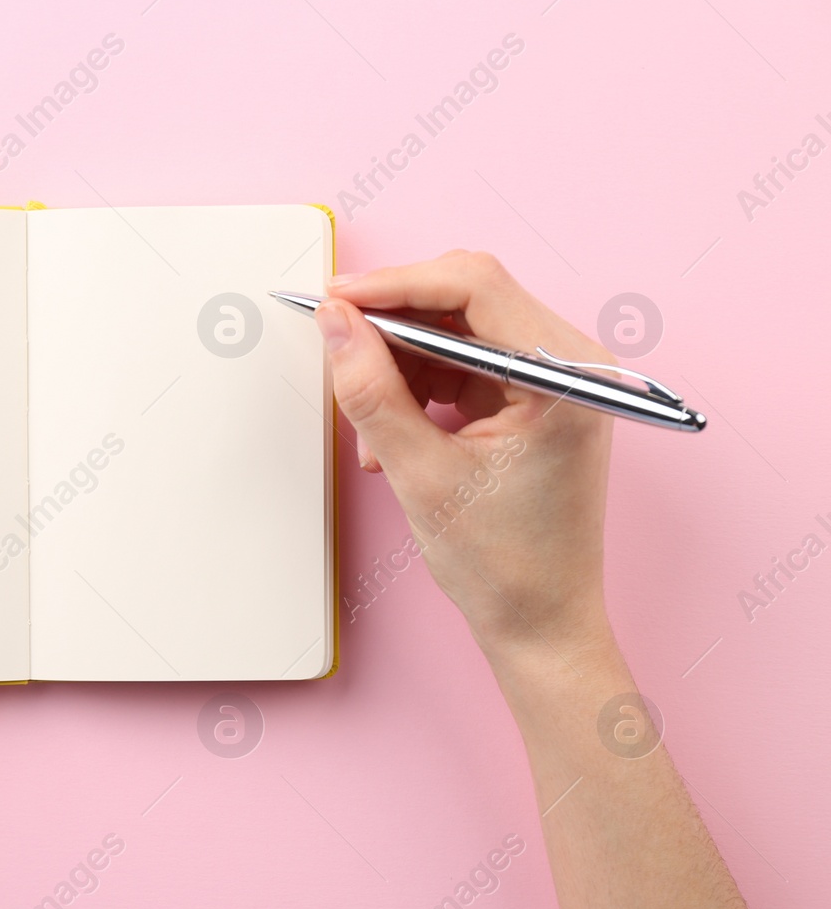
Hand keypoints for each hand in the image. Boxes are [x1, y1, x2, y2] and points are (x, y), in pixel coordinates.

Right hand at [320, 251, 614, 659]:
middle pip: (466, 300)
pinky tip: (393, 436)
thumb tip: (336, 324)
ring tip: (372, 427)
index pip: (476, 287)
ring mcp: (553, 380)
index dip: (397, 284)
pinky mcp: (532, 399)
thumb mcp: (419, 474)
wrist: (540, 624)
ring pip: (457, 331)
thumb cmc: (505, 566)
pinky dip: (419, 388)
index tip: (338, 300)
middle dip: (395, 326)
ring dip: (402, 365)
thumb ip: (371, 391)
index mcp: (564, 377)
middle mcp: (571, 365)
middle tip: (340, 350)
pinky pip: (463, 364)